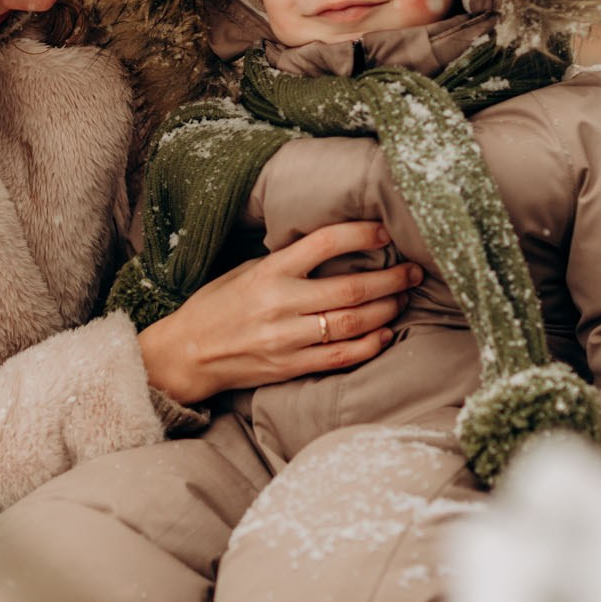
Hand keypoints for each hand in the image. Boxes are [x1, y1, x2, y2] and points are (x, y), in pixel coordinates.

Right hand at [138, 221, 420, 404]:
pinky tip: (385, 334)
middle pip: (351, 288)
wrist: (186, 355)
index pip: (324, 244)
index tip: (386, 234)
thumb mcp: (246, 271)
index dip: (361, 235)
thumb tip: (333, 247)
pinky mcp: (291, 367)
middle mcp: (281, 304)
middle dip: (390, 279)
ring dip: (386, 309)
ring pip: (352, 323)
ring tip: (402, 298)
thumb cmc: (217, 306)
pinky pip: (341, 356)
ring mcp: (287, 339)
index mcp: (269, 272)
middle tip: (413, 271)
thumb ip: (286, 262)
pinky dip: (369, 345)